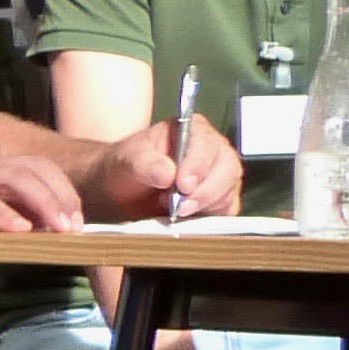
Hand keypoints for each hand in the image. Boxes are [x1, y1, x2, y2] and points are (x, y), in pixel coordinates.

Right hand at [0, 152, 86, 235]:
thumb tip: (36, 230)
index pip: (38, 168)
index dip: (63, 190)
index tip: (76, 220)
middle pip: (33, 170)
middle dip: (60, 198)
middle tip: (74, 227)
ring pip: (14, 180)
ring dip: (41, 204)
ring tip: (56, 229)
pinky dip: (2, 214)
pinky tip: (18, 230)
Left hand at [91, 115, 242, 223]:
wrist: (120, 188)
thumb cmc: (125, 166)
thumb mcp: (126, 160)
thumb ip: (144, 163)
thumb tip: (167, 174)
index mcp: (192, 130)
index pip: (206, 144)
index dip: (198, 165)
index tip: (183, 185)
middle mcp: (212, 150)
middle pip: (227, 169)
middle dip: (205, 192)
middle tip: (180, 207)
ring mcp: (220, 175)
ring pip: (229, 192)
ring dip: (204, 207)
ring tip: (174, 211)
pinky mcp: (219, 199)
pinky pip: (227, 210)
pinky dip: (210, 218)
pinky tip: (186, 219)